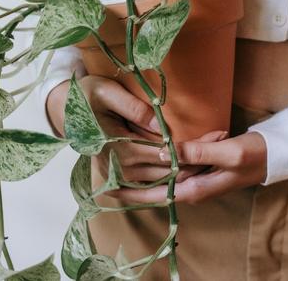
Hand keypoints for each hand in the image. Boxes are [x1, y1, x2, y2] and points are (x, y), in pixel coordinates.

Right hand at [46, 75, 208, 183]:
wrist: (64, 110)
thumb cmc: (87, 96)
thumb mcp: (107, 92)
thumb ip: (134, 108)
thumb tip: (161, 125)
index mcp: (118, 148)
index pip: (167, 153)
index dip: (194, 147)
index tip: (218, 137)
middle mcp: (118, 170)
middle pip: (168, 172)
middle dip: (198, 161)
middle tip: (222, 143)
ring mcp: (116, 179)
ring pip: (161, 186)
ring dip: (188, 177)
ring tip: (214, 164)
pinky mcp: (114, 182)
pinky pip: (145, 194)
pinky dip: (166, 191)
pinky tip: (184, 185)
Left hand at [111, 131, 267, 203]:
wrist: (273, 154)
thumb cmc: (253, 155)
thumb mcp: (226, 151)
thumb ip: (197, 152)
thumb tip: (165, 152)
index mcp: (196, 189)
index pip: (156, 194)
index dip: (131, 193)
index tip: (108, 189)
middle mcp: (192, 187)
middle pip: (156, 186)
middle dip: (132, 182)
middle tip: (106, 172)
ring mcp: (196, 178)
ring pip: (165, 174)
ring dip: (147, 169)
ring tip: (124, 161)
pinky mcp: (200, 168)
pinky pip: (177, 165)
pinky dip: (166, 158)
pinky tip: (162, 149)